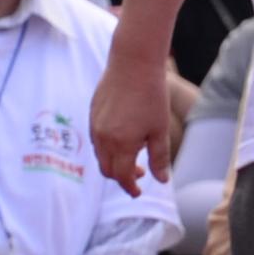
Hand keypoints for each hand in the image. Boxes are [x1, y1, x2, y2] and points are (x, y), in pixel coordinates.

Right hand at [90, 52, 174, 194]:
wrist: (133, 63)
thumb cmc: (151, 95)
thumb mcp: (159, 129)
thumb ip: (158, 157)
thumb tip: (161, 180)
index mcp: (120, 143)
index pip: (121, 176)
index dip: (130, 187)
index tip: (137, 191)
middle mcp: (103, 137)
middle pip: (107, 169)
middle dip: (121, 177)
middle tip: (138, 174)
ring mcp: (94, 125)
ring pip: (100, 155)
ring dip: (114, 161)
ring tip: (133, 154)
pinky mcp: (92, 113)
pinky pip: (96, 139)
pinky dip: (107, 147)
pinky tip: (123, 137)